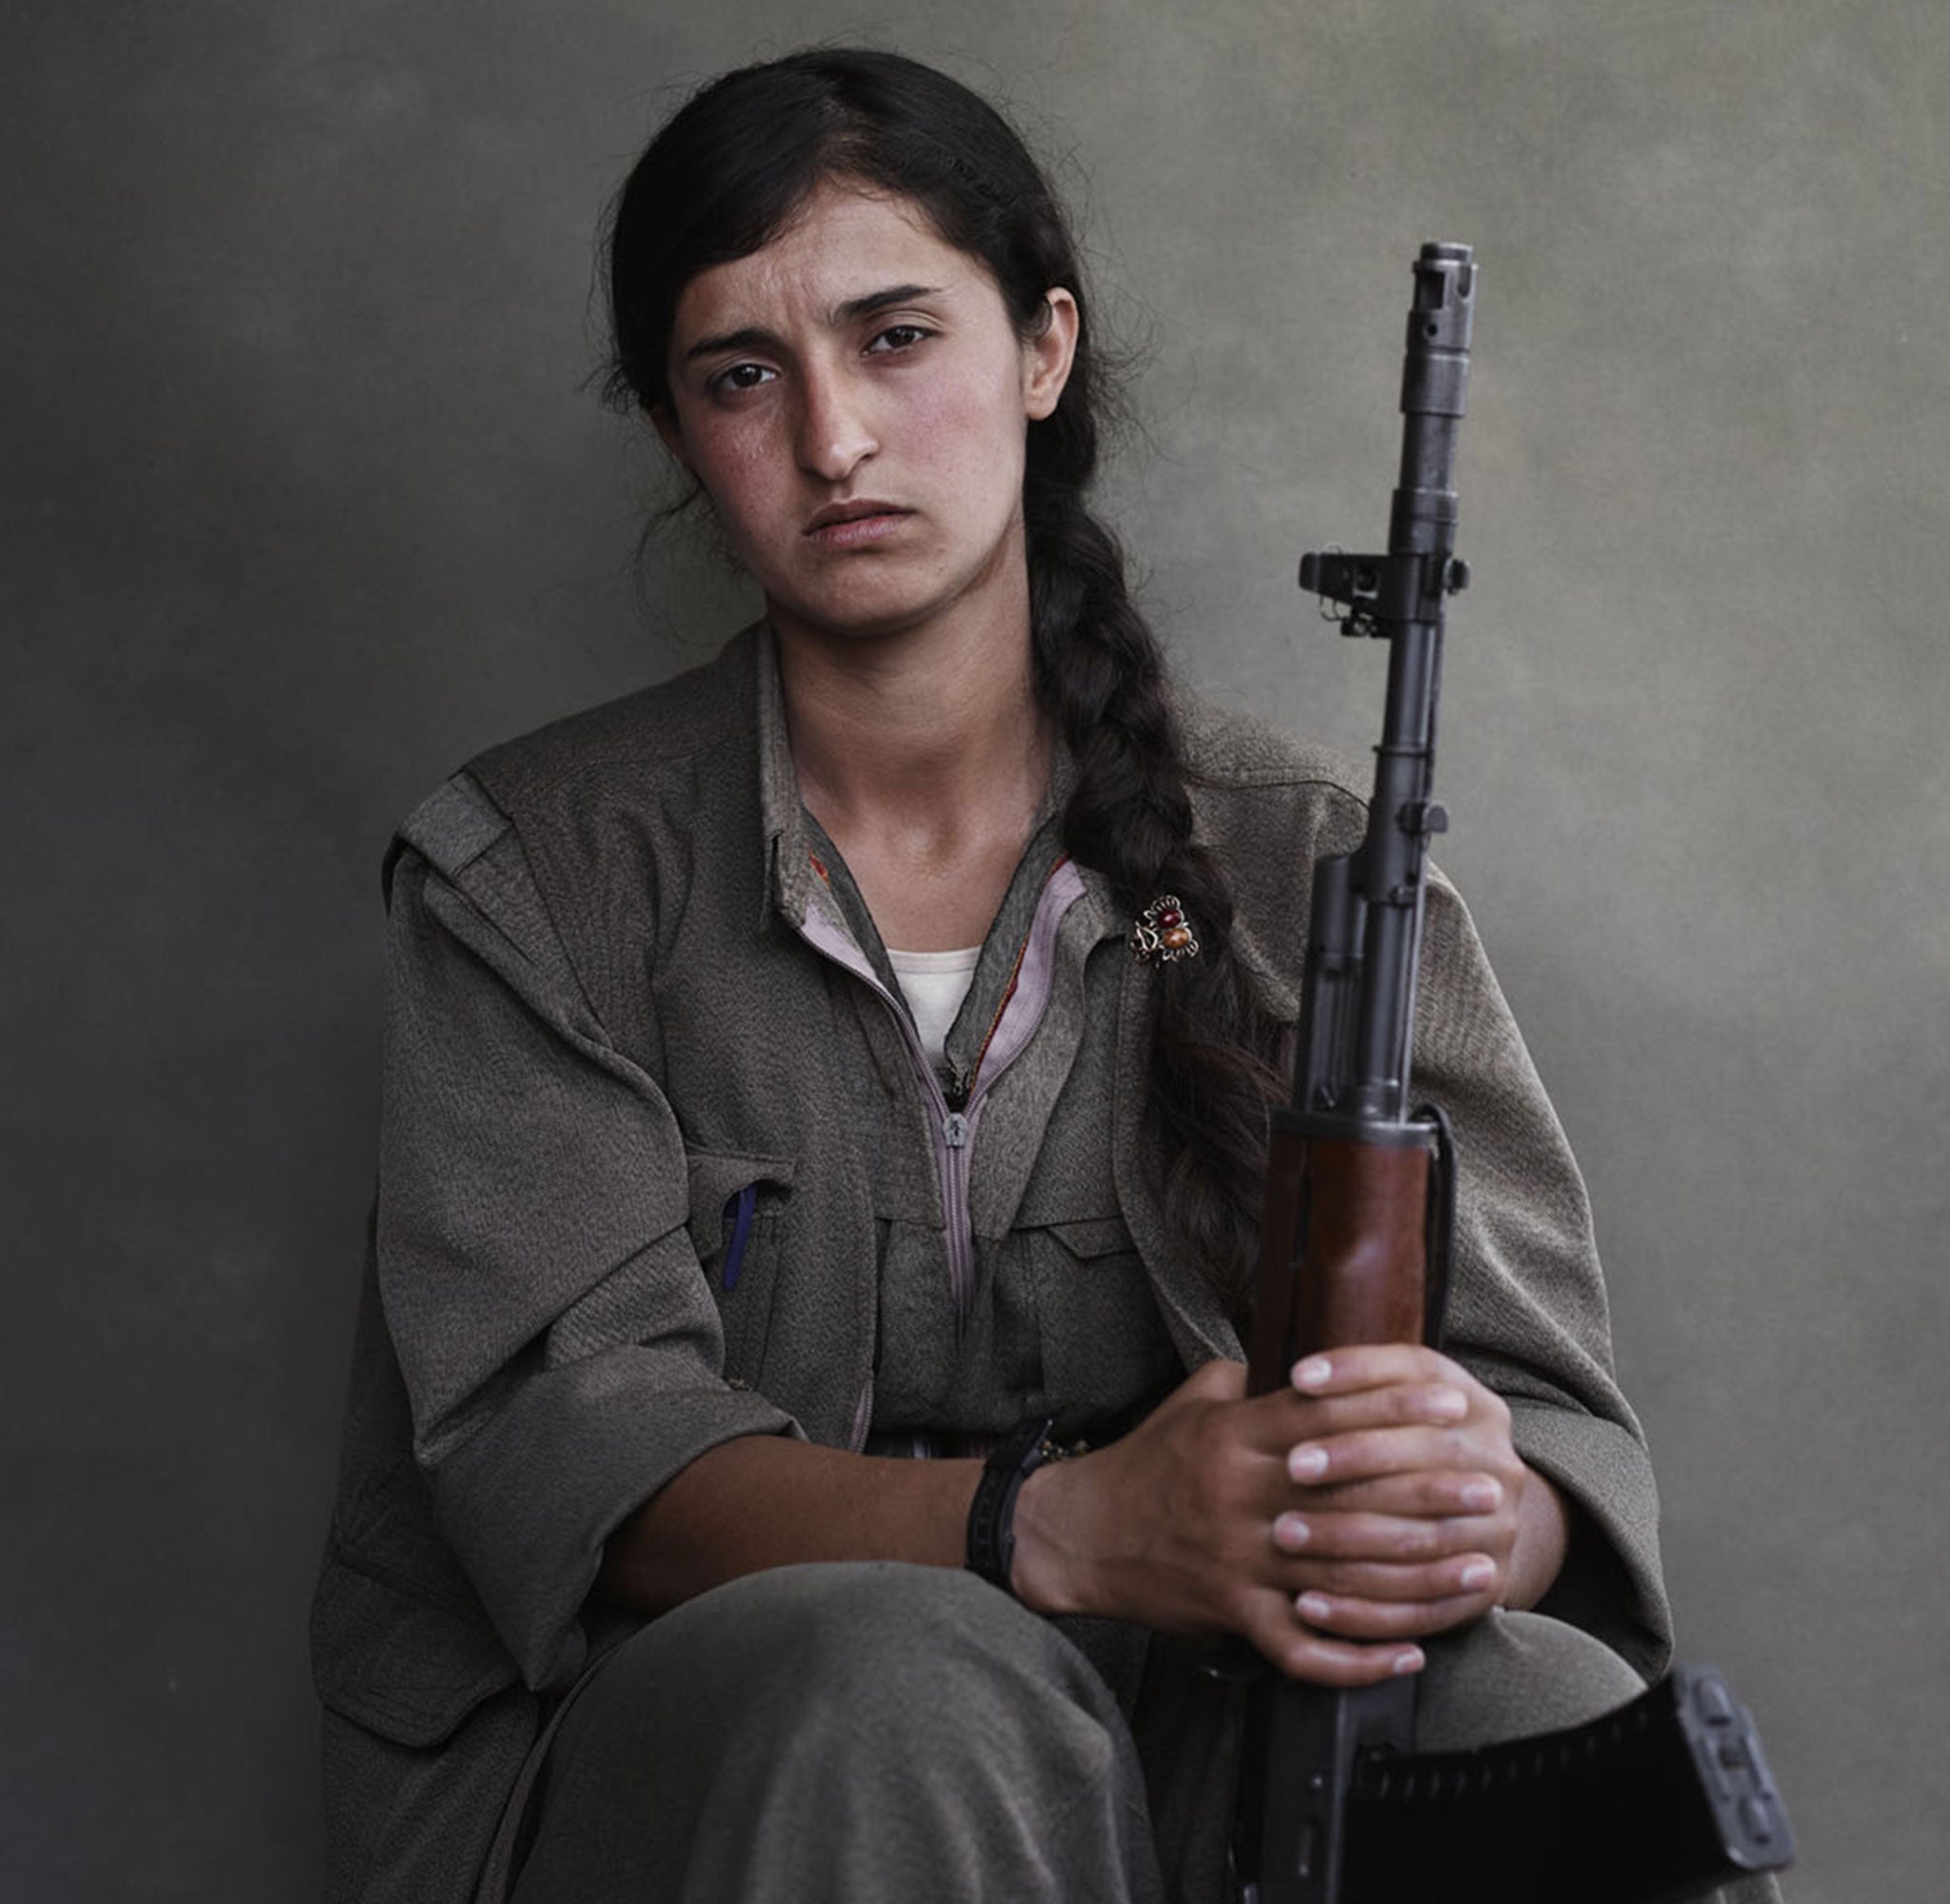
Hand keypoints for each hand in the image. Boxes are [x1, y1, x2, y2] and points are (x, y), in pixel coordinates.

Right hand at [1009, 1348, 1565, 1685]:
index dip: (1393, 1403)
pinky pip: (1302, 1647)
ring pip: (1341, 1571)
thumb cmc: (1149, 1459)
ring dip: (1419, 1575)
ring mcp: (1238, 1560)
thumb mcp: (1196, 1401)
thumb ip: (1258, 1384)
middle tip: (1491, 1486)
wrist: (1082, 1533)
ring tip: (1478, 1568)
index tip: (1452, 1399)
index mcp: (1236, 1434)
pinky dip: (1357, 1658)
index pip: (1326, 1412)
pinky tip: (1410, 1657)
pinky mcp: (1232, 1613)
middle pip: (1350, 1491)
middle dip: (1428, 1490)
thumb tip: (1321, 1363)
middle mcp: (1241, 1495)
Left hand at [1272, 1343, 1564, 1651]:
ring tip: (1283, 1535)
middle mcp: (1495, 1458)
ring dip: (1345, 1536)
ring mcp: (1499, 1526)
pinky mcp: (1484, 1589)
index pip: (1417, 1372)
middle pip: (1422, 1449)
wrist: (1470, 1526)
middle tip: (1289, 1467)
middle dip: (1352, 1456)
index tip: (1298, 1378)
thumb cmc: (1397, 1454)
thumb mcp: (1386, 1407)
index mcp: (1471, 1402)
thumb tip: (1278, 1377)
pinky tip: (1305, 1602)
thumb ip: (1347, 1388)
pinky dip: (1359, 1608)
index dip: (1358, 1371)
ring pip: (1418, 1531)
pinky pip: (1417, 1605)